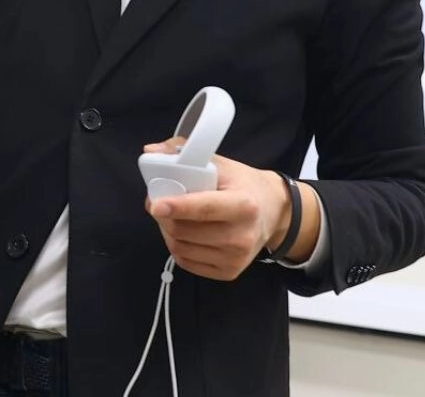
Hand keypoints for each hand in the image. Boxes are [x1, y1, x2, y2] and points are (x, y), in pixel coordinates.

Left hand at [142, 138, 292, 280]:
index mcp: (243, 205)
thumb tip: (150, 151)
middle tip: (158, 203)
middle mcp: (241, 236)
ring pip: (180, 247)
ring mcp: (235, 258)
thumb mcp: (221, 164)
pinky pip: (187, 262)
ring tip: (172, 216)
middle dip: (164, 216)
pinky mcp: (228, 272)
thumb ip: (185, 153)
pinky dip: (177, 246)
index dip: (178, 207)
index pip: (205, 209)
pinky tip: (184, 232)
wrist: (274, 212)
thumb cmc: (244, 185)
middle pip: (185, 230)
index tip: (156, 205)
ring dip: (167, 231)